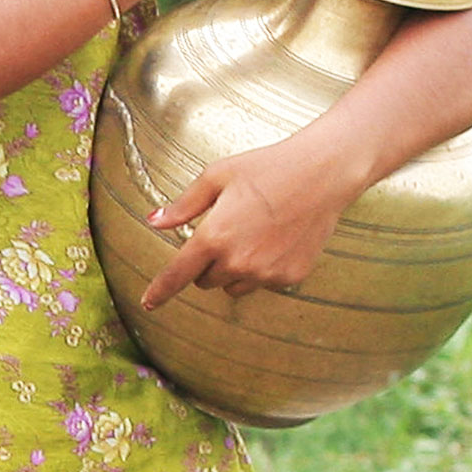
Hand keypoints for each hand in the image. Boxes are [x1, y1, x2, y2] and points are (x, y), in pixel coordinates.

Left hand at [138, 141, 358, 310]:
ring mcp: (266, 273)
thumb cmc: (268, 168)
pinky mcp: (289, 277)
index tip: (149, 302)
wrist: (322, 174)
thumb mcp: (217, 176)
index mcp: (214, 237)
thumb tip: (155, 220)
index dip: (160, 291)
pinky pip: (262, 284)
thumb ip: (184, 204)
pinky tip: (275, 240)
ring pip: (233, 287)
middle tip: (225, 233)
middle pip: (205, 281)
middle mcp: (238, 262)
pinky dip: (262, 269)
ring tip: (252, 235)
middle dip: (207, 263)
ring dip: (233, 271)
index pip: (177, 274)